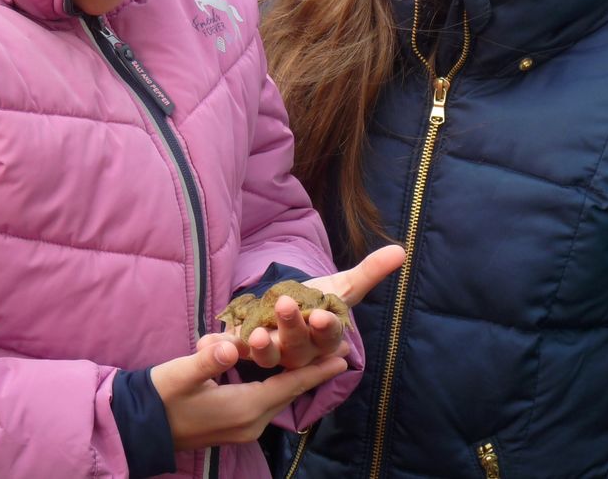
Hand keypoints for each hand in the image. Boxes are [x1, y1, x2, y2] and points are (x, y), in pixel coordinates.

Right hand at [150, 339, 348, 450]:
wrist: (140, 428)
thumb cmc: (161, 396)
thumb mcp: (181, 373)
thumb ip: (207, 360)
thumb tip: (232, 348)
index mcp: (242, 409)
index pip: (289, 386)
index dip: (317, 371)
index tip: (344, 357)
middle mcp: (250, 423)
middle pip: (289, 393)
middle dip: (314, 372)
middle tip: (340, 350)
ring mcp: (243, 428)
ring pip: (279, 398)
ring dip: (298, 378)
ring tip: (319, 359)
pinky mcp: (235, 426)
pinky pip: (267, 403)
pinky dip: (280, 386)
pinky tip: (282, 372)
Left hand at [227, 244, 406, 370]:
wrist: (288, 317)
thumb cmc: (319, 302)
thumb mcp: (342, 286)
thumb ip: (369, 271)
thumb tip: (401, 250)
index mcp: (324, 337)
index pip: (329, 335)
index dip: (326, 328)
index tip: (322, 316)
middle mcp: (300, 351)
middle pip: (298, 345)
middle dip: (292, 327)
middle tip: (285, 305)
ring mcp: (272, 352)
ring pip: (268, 356)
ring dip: (260, 347)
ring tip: (254, 335)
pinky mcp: (245, 347)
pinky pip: (232, 350)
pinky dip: (219, 347)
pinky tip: (207, 340)